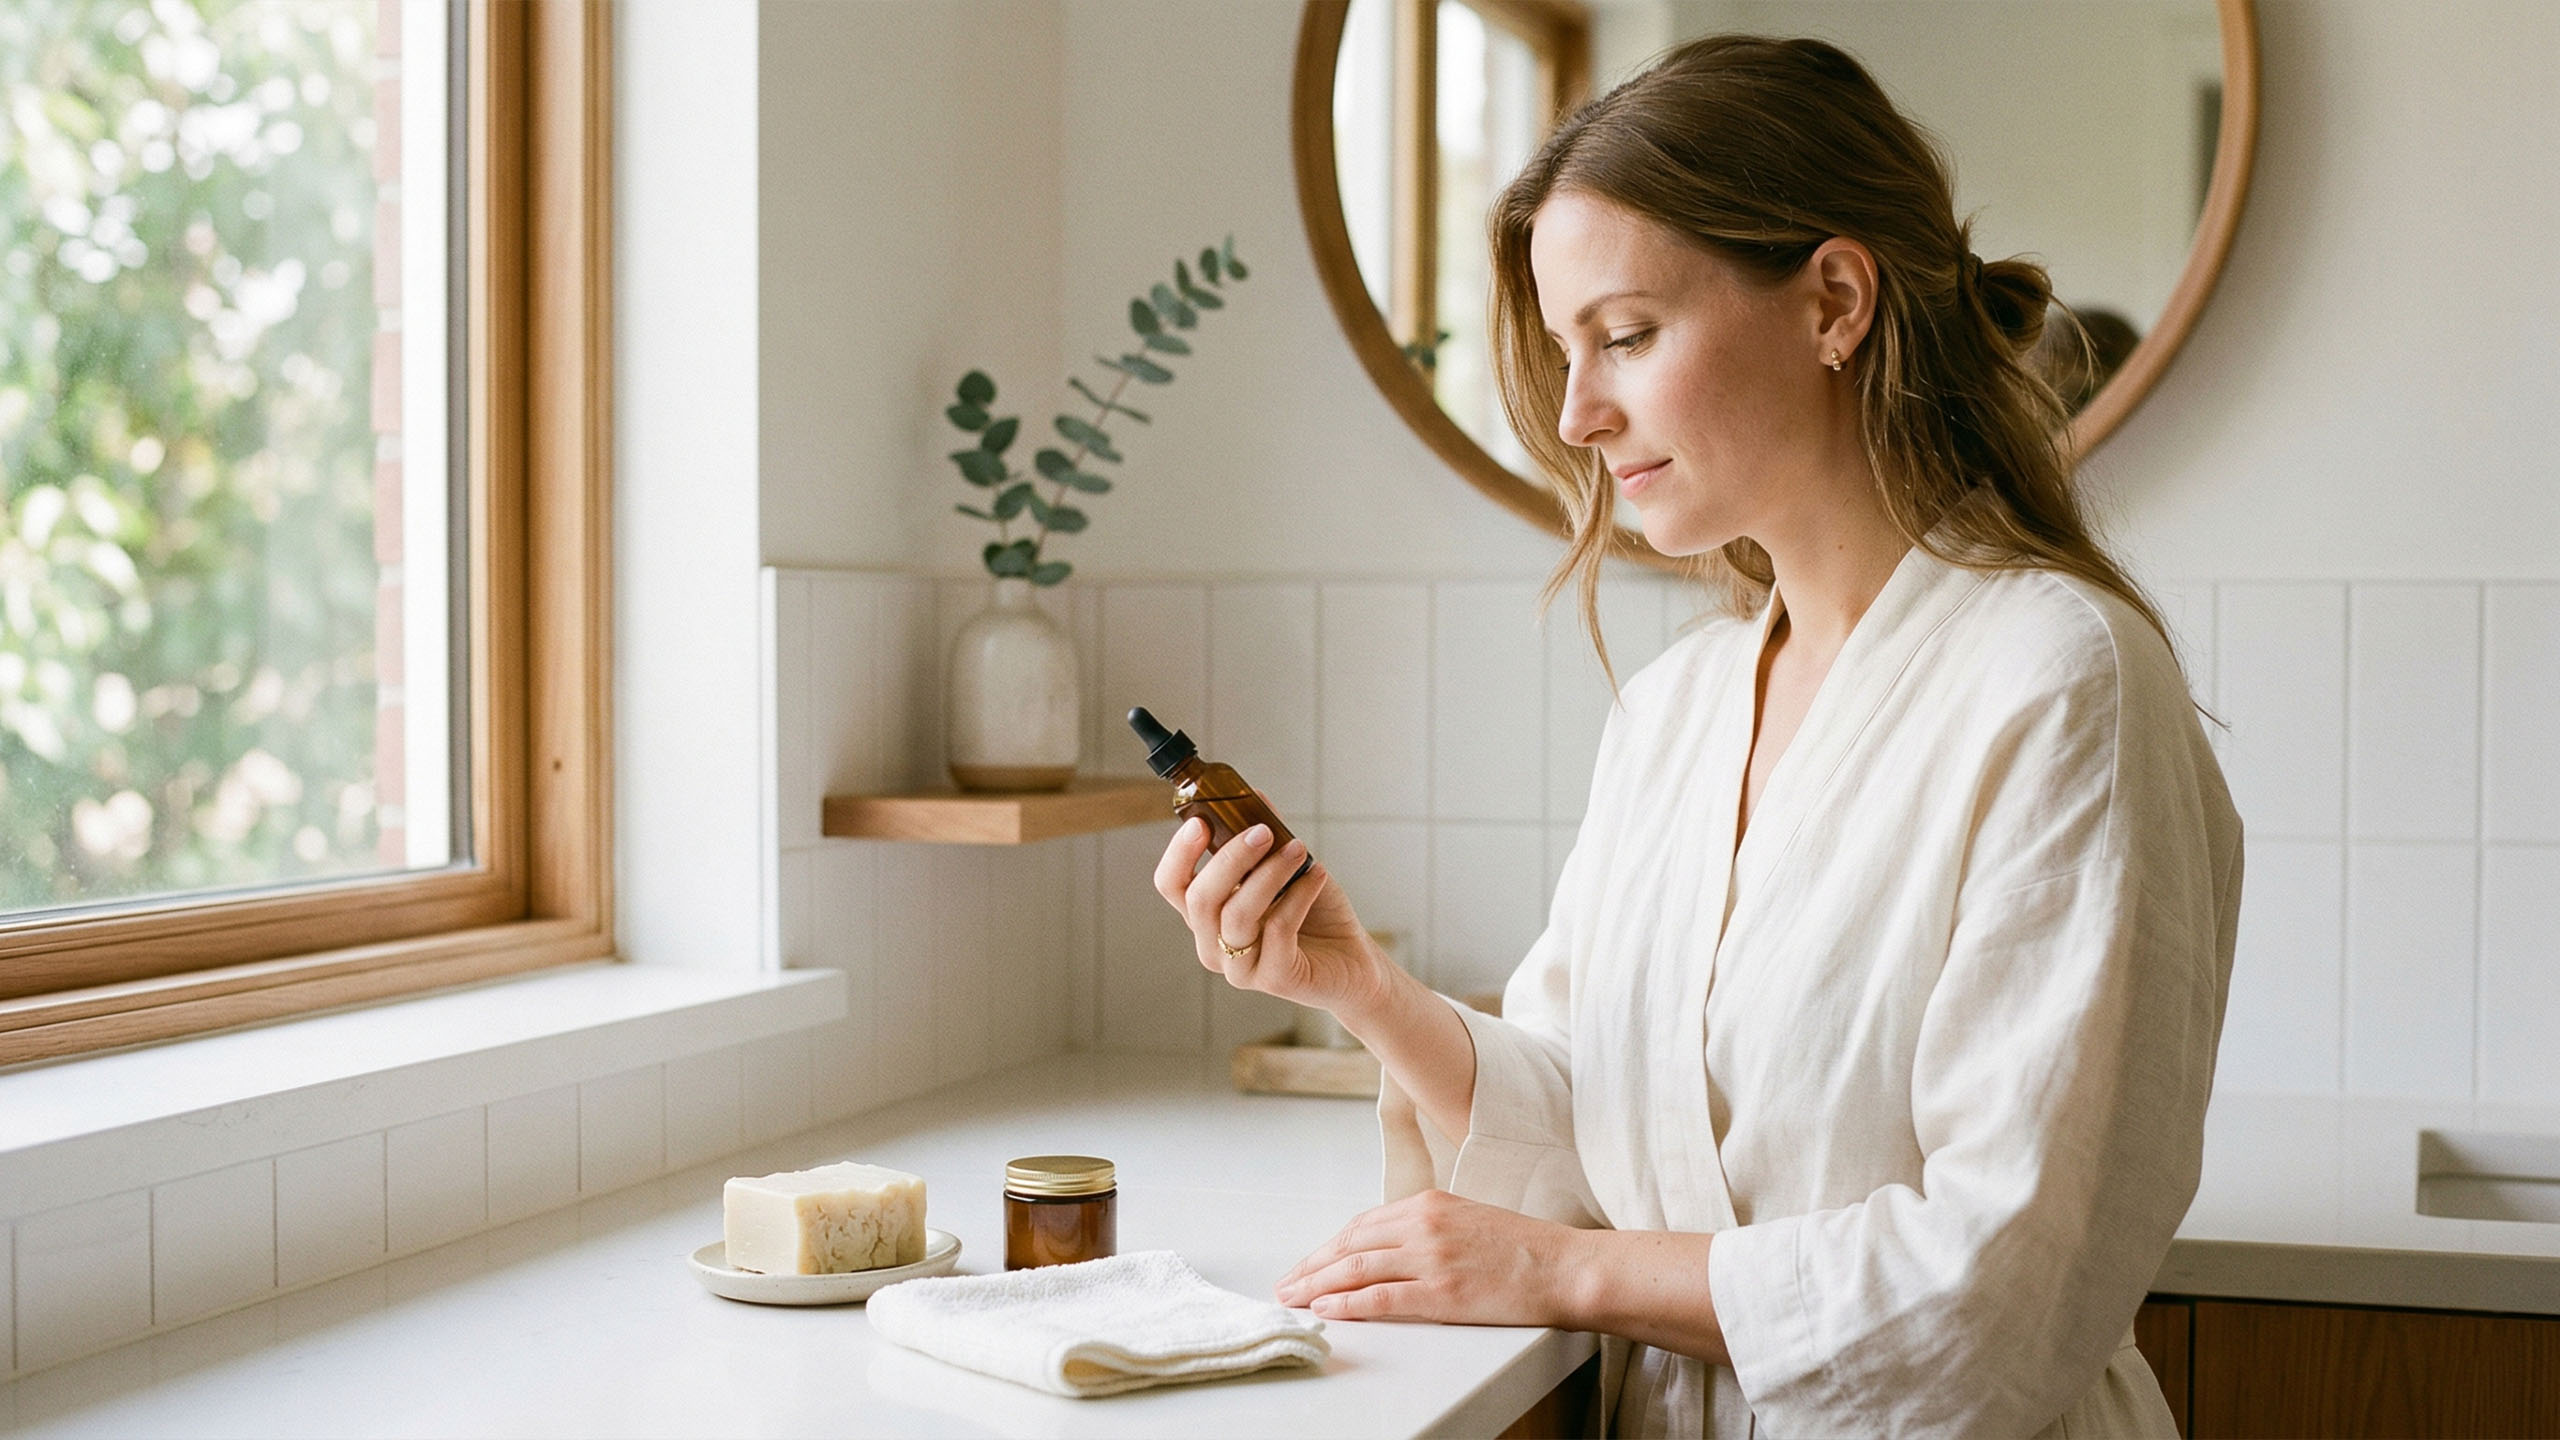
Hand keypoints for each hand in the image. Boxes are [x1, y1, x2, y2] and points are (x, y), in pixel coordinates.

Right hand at [1151, 817, 1384, 1013]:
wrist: (1354, 960)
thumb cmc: (1316, 913)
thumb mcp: (1287, 869)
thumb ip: (1266, 837)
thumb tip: (1252, 794)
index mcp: (1208, 915)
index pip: (1171, 885)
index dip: (1178, 854)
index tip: (1200, 822)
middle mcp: (1214, 944)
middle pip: (1199, 899)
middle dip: (1230, 858)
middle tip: (1263, 831)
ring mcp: (1240, 967)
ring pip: (1236, 915)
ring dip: (1269, 874)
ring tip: (1299, 850)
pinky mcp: (1274, 979)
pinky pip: (1277, 930)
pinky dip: (1298, 896)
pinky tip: (1317, 876)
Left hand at [1273, 1190, 1586, 1326]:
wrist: (1564, 1265)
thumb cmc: (1524, 1248)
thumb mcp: (1467, 1220)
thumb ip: (1427, 1228)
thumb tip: (1390, 1249)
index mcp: (1428, 1203)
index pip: (1361, 1225)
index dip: (1327, 1247)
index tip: (1307, 1264)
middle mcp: (1422, 1224)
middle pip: (1349, 1245)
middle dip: (1311, 1266)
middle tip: (1286, 1284)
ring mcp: (1430, 1257)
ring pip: (1355, 1269)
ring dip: (1317, 1284)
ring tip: (1293, 1298)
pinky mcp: (1441, 1292)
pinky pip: (1380, 1298)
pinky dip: (1347, 1303)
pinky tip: (1326, 1309)